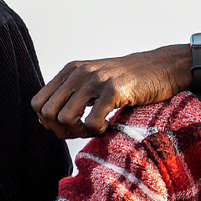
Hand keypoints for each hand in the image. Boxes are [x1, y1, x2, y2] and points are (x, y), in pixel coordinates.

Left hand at [33, 46, 189, 137]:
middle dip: (62, 130)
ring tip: (97, 129)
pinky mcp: (114, 90)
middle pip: (47, 113)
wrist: (163, 68)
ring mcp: (96, 80)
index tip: (70, 126)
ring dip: (79, 132)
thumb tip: (46, 121)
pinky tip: (110, 126)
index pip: (38, 103)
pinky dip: (98, 131)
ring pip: (65, 118)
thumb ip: (71, 93)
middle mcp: (79, 72)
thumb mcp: (94, 80)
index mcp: (70, 71)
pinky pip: (91, 122)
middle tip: (83, 131)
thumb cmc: (129, 80)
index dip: (49, 123)